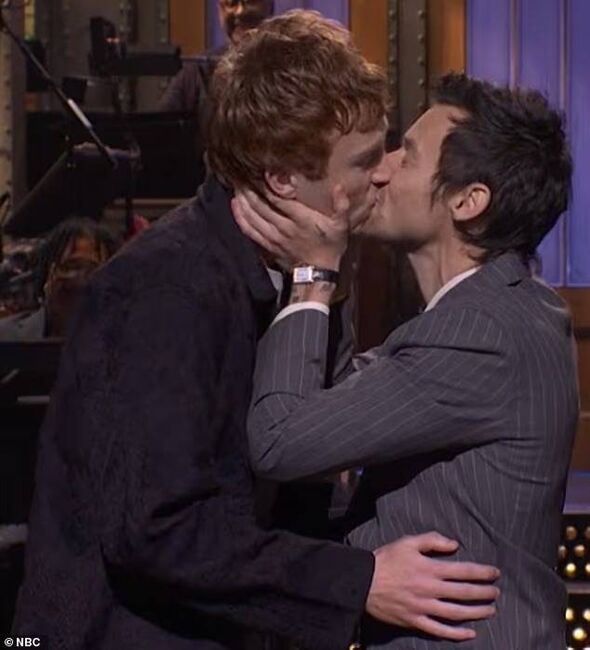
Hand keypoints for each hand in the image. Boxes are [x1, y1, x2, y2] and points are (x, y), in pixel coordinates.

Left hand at [231, 186, 350, 269]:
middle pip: (261, 206)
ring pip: (253, 217)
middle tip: (240, 176)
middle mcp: (284, 227)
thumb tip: (339, 186)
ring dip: (243, 201)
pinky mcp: (268, 245)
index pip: (278, 199)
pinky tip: (235, 206)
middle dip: (249, 190)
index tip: (259, 171)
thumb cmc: (330, 246)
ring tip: (236, 187)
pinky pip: (250, 231)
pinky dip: (240, 217)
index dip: (266, 184)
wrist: (318, 274)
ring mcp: (274, 237)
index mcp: (301, 219)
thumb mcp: (341, 226)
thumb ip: (341, 205)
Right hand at [366, 532, 499, 641]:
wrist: (363, 582)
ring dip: (477, 613)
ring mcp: (424, 608)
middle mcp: (430, 589)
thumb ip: (432, 540)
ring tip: (491, 611)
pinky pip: (440, 630)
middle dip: (484, 593)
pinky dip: (457, 634)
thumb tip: (455, 544)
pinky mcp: (415, 621)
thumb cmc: (386, 559)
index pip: (463, 571)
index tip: (495, 573)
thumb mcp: (407, 542)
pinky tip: (470, 633)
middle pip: (464, 593)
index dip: (482, 573)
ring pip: (456, 614)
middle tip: (496, 592)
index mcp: (429, 568)